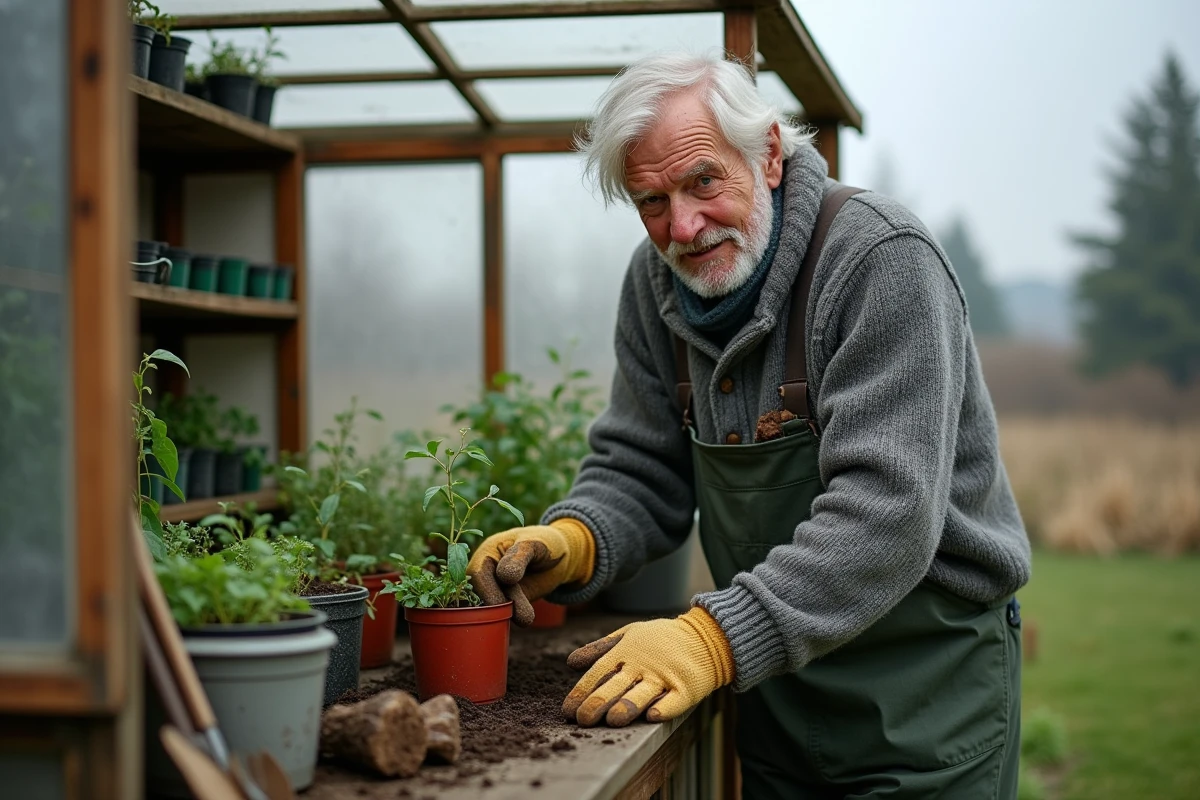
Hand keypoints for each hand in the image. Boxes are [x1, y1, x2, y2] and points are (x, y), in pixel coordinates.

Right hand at [467, 519, 594, 625]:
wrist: (560, 557)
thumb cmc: (544, 543)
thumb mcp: (534, 545)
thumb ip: (519, 558)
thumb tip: (503, 576)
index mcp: (487, 553)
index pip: (478, 574)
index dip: (487, 590)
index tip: (501, 603)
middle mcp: (486, 575)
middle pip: (479, 595)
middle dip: (496, 608)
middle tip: (522, 616)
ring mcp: (495, 591)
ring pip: (490, 609)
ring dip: (504, 617)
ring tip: (527, 618)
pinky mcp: (507, 604)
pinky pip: (501, 616)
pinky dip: (509, 620)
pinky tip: (524, 619)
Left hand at [562, 607, 734, 726]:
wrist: (705, 637)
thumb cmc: (661, 639)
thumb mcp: (629, 634)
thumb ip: (600, 649)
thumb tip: (570, 662)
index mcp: (627, 652)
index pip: (599, 673)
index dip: (582, 692)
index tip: (568, 710)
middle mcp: (643, 665)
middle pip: (617, 685)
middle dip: (598, 703)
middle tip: (583, 720)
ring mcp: (665, 677)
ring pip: (643, 693)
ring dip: (628, 706)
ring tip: (613, 720)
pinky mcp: (687, 688)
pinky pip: (675, 700)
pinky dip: (665, 708)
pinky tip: (653, 716)